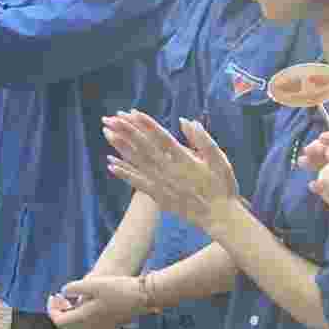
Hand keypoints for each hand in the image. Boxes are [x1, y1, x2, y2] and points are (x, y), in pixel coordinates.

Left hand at [48, 274, 144, 328]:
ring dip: (69, 313)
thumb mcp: (93, 283)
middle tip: (59, 297)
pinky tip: (84, 301)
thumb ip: (73, 288)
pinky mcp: (109, 325)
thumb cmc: (119, 288)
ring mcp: (101, 328)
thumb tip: (64, 292)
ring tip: (70, 298)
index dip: (52, 309)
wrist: (143, 296)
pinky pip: (87, 324)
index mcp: (86, 318)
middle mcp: (92, 327)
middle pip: (66, 325)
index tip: (55, 295)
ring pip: (76, 325)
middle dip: (58, 311)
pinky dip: (80, 314)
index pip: (59, 321)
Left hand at [103, 111, 238, 226]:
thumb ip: (202, 140)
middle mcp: (169, 170)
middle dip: (126, 131)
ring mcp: (162, 183)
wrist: (219, 216)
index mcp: (185, 159)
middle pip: (144, 147)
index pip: (161, 137)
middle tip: (110, 118)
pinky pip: (137, 182)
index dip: (146, 124)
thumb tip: (186, 120)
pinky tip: (110, 163)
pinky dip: (123, 173)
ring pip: (137, 162)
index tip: (132, 112)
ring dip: (120, 147)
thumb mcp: (219, 160)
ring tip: (106, 133)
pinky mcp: (158, 195)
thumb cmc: (222, 185)